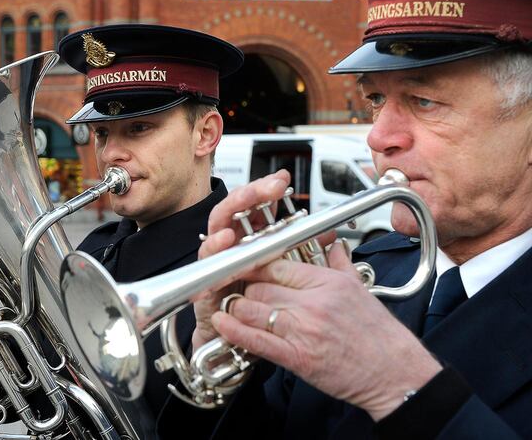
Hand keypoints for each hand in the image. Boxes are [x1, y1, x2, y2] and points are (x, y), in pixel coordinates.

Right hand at [192, 170, 290, 349]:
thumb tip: (329, 234)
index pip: (256, 209)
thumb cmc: (259, 313)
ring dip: (228, 218)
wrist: (233, 350)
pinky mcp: (203, 283)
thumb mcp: (292, 283)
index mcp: (250, 242)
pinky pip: (206, 262)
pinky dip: (214, 250)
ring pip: (216, 230)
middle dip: (250, 196)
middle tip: (267, 189)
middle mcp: (231, 248)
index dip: (266, 191)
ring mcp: (216, 263)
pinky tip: (225, 241)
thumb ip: (307, 256)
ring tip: (245, 206)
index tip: (282, 180)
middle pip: (235, 211)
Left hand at [214, 243, 441, 419]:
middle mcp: (314, 303)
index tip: (243, 265)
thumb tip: (331, 243)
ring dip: (235, 307)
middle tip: (236, 289)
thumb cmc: (378, 334)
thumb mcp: (360, 288)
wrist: (395, 373)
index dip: (254, 264)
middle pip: (260, 285)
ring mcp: (304, 330)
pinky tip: (222, 324)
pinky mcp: (298, 357)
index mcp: (328, 282)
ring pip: (253, 309)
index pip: (277, 263)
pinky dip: (235, 331)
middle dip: (243, 287)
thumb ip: (339, 262)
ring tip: (230, 306)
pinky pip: (257, 340)